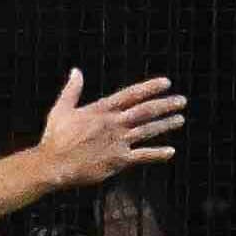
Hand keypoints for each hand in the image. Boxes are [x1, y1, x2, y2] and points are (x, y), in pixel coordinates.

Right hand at [33, 64, 190, 190]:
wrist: (54, 165)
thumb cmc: (55, 138)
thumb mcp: (61, 109)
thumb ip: (72, 89)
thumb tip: (76, 70)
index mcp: (101, 110)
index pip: (131, 94)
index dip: (150, 88)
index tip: (167, 83)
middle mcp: (114, 123)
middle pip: (145, 111)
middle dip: (165, 105)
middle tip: (181, 100)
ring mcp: (118, 142)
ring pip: (147, 131)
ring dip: (166, 124)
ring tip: (180, 119)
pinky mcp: (119, 160)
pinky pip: (142, 155)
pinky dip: (157, 154)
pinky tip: (170, 152)